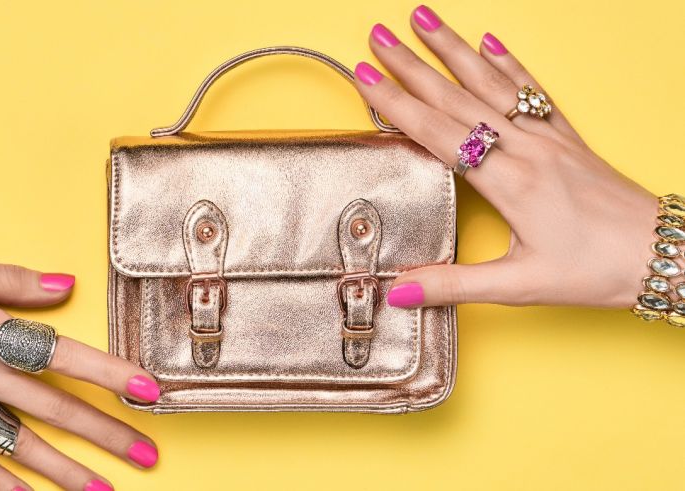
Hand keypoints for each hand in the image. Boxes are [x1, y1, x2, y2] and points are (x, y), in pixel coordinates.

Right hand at [352, 6, 663, 308]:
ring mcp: (548, 137)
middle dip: (412, 66)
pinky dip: (508, 62)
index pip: (439, 133)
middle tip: (378, 37)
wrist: (664, 255)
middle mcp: (527, 149)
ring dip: (454, 49)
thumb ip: (454, 285)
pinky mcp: (566, 137)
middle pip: (457, 98)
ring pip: (491, 83)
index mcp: (510, 183)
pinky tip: (490, 40)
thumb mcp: (520, 287)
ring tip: (424, 20)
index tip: (367, 78)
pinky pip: (532, 90)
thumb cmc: (596, 271)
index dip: (397, 105)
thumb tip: (400, 292)